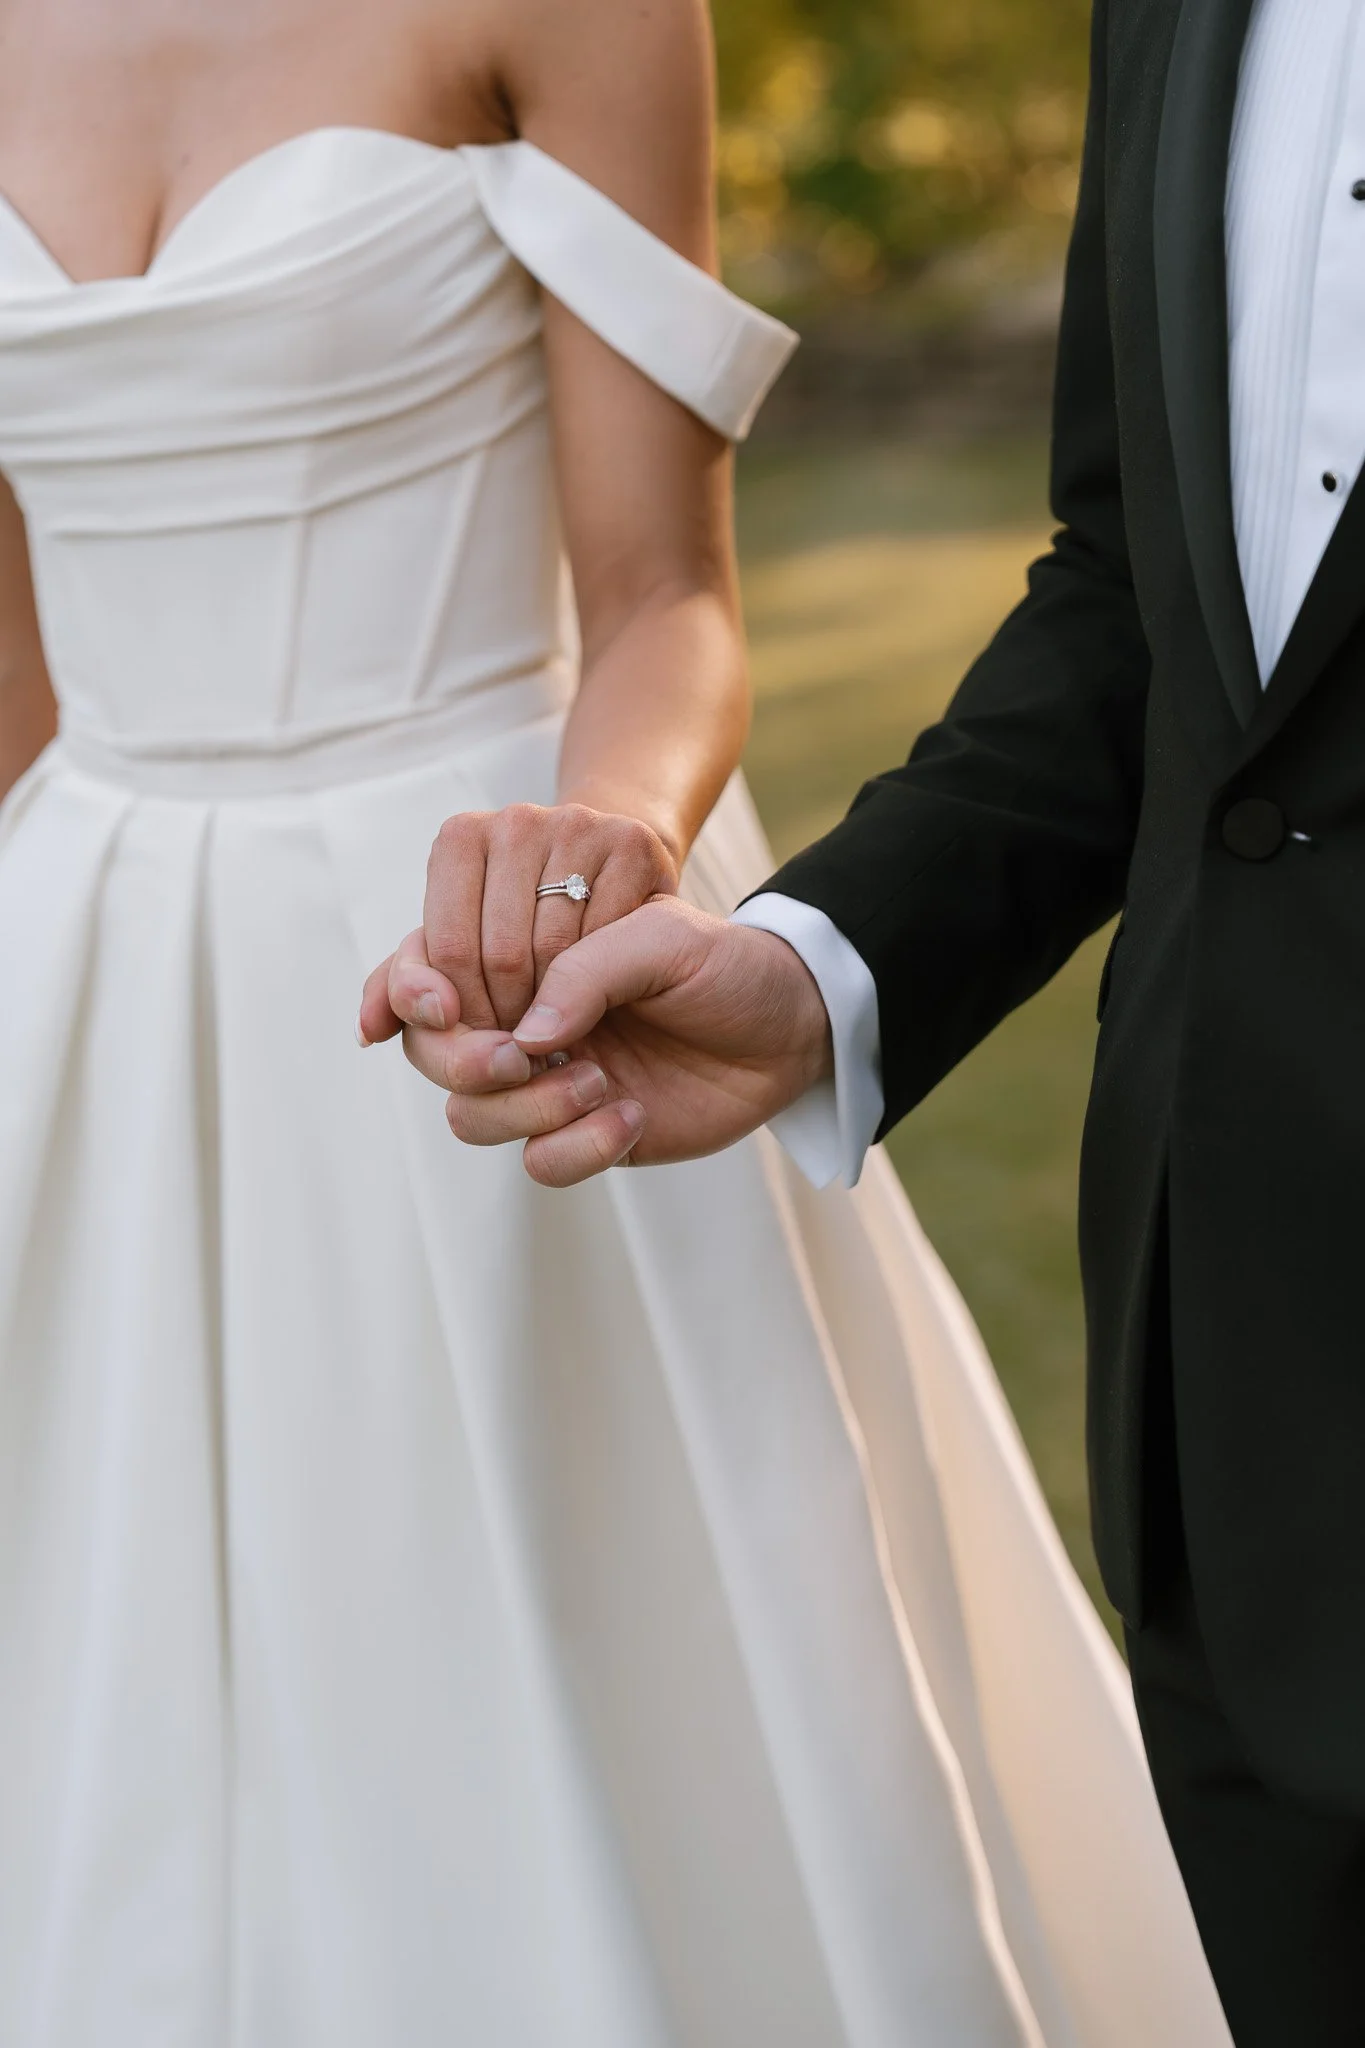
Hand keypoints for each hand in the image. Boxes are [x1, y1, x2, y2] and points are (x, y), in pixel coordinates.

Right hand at [358, 898, 833, 1186]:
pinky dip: (577, 1146)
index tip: (438, 1004)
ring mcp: (543, 1081)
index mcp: (522, 955)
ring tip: (602, 1081)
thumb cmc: (726, 965)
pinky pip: (537, 1161)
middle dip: (460, 1059)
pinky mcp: (579, 1136)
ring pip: (470, 1115)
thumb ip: (588, 967)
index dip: (405, 988)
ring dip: (527, 1106)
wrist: (791, 1026)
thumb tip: (525, 1035)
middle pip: (427, 1052)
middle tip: (520, 1056)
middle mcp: (518, 1020)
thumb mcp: (664, 938)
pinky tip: (631, 1117)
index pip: (423, 968)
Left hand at [389, 802, 681, 1037]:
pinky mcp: (635, 844)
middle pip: (499, 954)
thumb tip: (368, 1033)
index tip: (479, 1038)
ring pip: (555, 954)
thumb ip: (410, 985)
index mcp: (462, 838)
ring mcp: (580, 825)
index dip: (462, 1012)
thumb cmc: (530, 921)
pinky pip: (610, 939)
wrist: (617, 876)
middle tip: (520, 1051)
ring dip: (557, 1011)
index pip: (448, 950)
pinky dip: (606, 982)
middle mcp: (517, 821)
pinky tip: (604, 996)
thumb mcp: (464, 946)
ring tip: (560, 1031)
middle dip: (507, 1017)